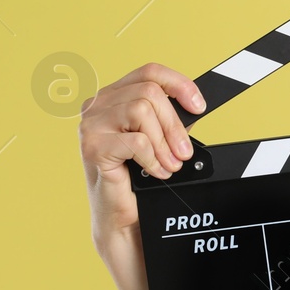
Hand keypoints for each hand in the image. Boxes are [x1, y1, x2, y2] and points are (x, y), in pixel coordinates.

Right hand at [79, 62, 205, 247]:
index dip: (179, 84)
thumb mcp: (161, 141)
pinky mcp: (91, 146)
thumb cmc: (139, 178)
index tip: (199, 106)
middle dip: (175, 125)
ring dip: (164, 142)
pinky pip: (136, 141)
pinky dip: (153, 159)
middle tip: (184, 152)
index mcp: (113, 97)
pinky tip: (155, 171)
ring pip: (141, 111)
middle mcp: (97, 105)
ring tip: (170, 164)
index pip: (149, 72)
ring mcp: (90, 124)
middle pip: (149, 93)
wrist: (123, 217)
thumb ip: (171, 119)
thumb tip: (193, 105)